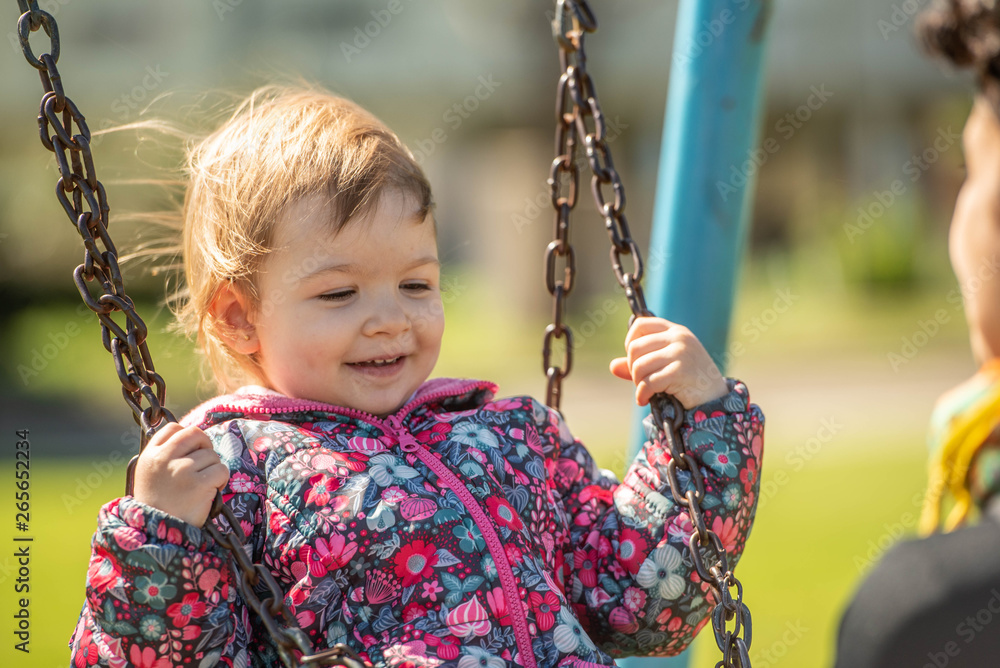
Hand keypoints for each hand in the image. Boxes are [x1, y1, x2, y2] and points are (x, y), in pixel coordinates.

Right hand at [132, 423, 229, 526]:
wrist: (158, 534)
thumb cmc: (159, 505)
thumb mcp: (150, 475)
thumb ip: (165, 455)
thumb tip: (192, 438)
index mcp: (150, 456)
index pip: (173, 428)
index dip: (187, 436)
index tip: (191, 450)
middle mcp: (164, 459)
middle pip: (195, 433)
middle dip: (205, 445)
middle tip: (206, 463)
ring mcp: (182, 470)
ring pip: (212, 454)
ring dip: (213, 469)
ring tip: (203, 486)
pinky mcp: (199, 483)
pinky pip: (221, 470)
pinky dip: (221, 480)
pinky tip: (211, 492)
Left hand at [610, 317, 728, 409]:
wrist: (715, 398)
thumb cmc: (689, 381)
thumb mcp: (664, 366)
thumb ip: (639, 363)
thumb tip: (613, 366)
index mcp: (675, 331)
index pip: (640, 324)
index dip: (630, 342)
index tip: (636, 360)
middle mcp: (679, 337)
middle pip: (635, 348)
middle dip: (632, 368)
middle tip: (641, 381)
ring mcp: (681, 353)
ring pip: (639, 366)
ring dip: (637, 384)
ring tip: (645, 392)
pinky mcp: (680, 371)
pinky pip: (648, 382)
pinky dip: (641, 395)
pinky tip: (645, 400)